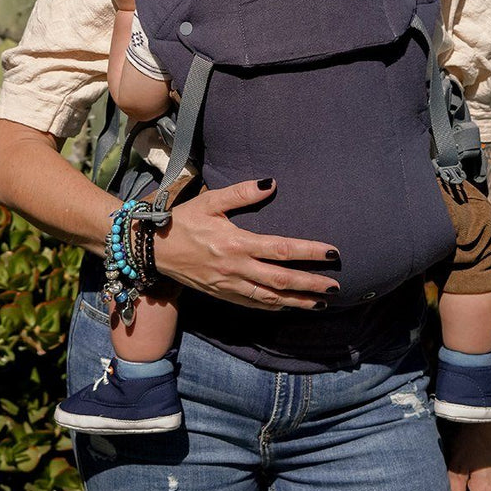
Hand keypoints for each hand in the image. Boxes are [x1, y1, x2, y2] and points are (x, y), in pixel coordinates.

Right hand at [154, 179, 339, 309]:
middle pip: (282, 280)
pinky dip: (275, 307)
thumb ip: (241, 193)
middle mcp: (236, 268)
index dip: (309, 252)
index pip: (281, 249)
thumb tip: (271, 183)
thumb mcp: (210, 201)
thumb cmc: (183, 221)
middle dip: (311, 284)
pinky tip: (289, 306)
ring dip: (298, 301)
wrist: (153, 249)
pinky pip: (254, 304)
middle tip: (336, 287)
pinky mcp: (222, 294)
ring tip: (321, 302)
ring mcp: (229, 285)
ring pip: (271, 298)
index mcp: (236, 243)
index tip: (332, 253)